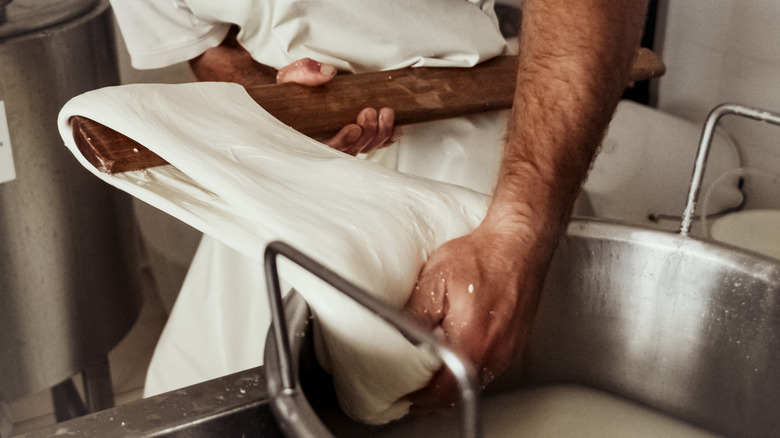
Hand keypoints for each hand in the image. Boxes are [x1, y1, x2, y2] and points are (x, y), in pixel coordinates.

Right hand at [276, 58, 399, 154]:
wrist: (298, 90)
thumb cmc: (293, 88)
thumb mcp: (290, 77)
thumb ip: (305, 73)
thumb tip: (328, 73)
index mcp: (308, 136)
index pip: (325, 150)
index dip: (341, 143)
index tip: (353, 128)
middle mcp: (327, 143)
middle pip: (350, 151)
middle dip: (366, 134)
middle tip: (370, 112)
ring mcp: (344, 141)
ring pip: (365, 148)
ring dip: (380, 134)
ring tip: (386, 114)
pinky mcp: (358, 136)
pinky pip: (376, 143)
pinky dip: (388, 138)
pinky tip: (396, 129)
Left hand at [403, 220, 545, 410]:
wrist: (518, 241)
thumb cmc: (482, 255)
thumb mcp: (434, 282)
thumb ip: (413, 317)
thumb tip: (396, 341)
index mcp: (471, 343)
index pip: (440, 393)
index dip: (417, 398)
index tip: (402, 393)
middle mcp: (494, 353)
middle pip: (458, 393)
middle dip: (432, 395)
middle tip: (412, 385)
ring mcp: (508, 350)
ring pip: (474, 381)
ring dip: (452, 380)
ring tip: (432, 367)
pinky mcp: (516, 342)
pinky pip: (489, 366)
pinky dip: (470, 365)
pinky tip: (458, 348)